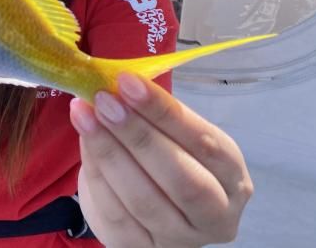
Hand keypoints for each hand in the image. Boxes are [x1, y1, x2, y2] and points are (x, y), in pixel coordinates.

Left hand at [69, 73, 252, 247]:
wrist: (144, 207)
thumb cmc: (163, 156)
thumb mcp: (172, 134)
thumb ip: (152, 113)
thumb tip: (116, 85)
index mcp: (232, 177)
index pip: (203, 143)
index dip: (163, 112)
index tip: (127, 82)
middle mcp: (216, 216)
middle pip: (179, 178)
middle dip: (137, 134)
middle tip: (103, 100)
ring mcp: (179, 239)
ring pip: (143, 199)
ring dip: (108, 151)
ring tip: (84, 114)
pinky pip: (114, 214)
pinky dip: (96, 173)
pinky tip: (83, 142)